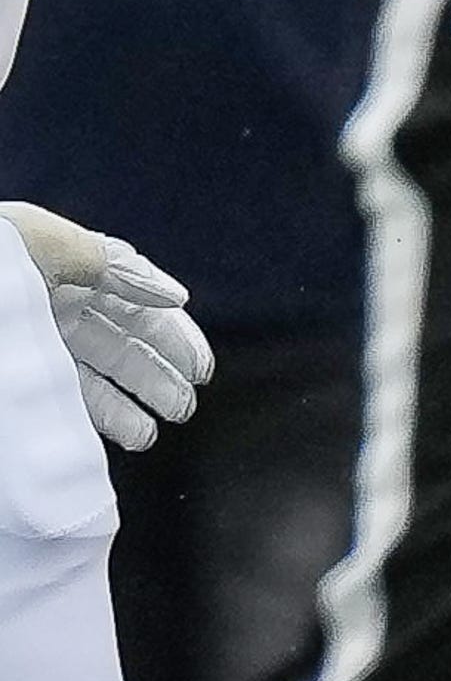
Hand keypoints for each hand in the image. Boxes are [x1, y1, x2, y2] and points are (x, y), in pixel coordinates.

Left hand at [0, 203, 213, 451]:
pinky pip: (66, 400)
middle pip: (121, 343)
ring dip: (134, 403)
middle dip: (158, 374)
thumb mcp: (50, 245)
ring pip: (97, 377)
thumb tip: (175, 298)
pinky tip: (129, 436)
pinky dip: (100, 419)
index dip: (171, 335)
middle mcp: (54, 307)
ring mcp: (34, 342)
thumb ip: (116, 267)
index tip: (200, 368)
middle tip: (187, 406)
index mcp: (67, 269)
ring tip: (162, 427)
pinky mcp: (20, 378)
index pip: (136, 305)